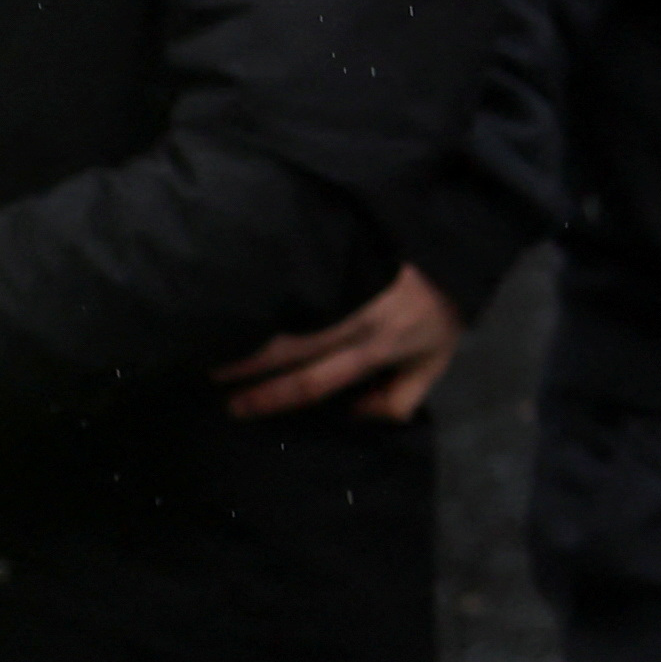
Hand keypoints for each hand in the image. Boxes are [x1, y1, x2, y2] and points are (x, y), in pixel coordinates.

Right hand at [217, 266, 465, 420]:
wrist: (456, 246)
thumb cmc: (440, 310)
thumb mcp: (434, 362)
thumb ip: (399, 399)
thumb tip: (352, 416)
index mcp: (376, 347)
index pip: (314, 380)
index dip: (272, 396)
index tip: (234, 405)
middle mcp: (357, 318)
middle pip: (290, 346)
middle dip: (245, 362)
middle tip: (204, 371)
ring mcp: (350, 283)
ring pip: (290, 310)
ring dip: (250, 324)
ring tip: (210, 334)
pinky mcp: (345, 255)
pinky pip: (303, 276)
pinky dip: (272, 289)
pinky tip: (242, 292)